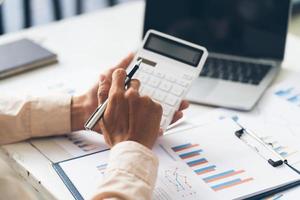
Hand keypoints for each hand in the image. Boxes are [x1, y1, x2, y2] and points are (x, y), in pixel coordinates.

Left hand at [70, 53, 189, 130]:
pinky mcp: (137, 126)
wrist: (85, 114)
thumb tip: (133, 53)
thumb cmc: (95, 94)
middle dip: (173, 98)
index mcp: (132, 93)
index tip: (174, 82)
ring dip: (174, 110)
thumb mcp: (108, 76)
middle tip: (184, 99)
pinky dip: (166, 122)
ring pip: (160, 112)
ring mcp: (137, 115)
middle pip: (160, 100)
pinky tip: (174, 118)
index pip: (153, 88)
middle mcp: (136, 103)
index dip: (163, 84)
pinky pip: (154, 124)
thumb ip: (121, 65)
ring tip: (183, 107)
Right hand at [99, 69, 161, 148]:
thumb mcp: (102, 116)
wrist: (132, 148)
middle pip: (134, 83)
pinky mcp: (157, 107)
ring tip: (137, 119)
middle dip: (132, 91)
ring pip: (144, 96)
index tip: (123, 82)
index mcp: (117, 96)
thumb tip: (103, 78)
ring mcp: (146, 100)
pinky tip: (145, 121)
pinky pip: (153, 104)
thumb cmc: (116, 135)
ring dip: (141, 104)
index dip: (121, 77)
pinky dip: (150, 111)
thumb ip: (103, 94)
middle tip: (130, 107)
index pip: (120, 74)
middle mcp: (132, 95)